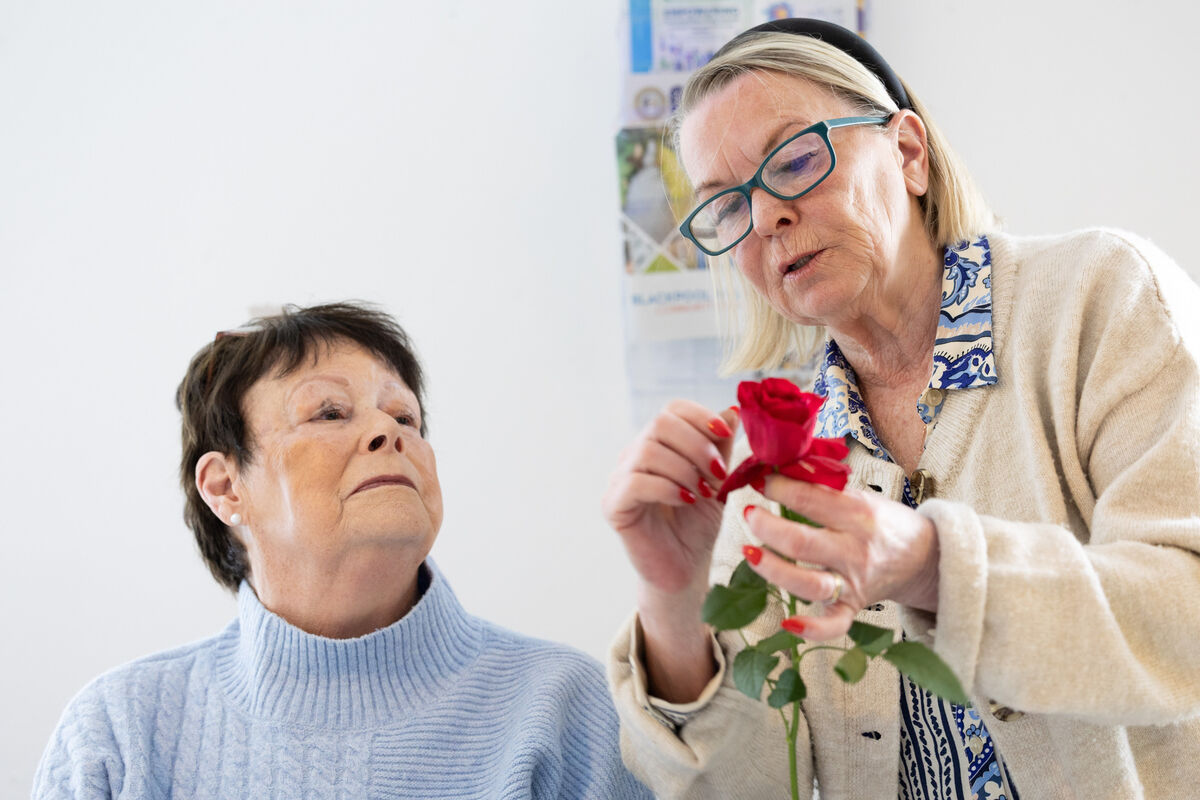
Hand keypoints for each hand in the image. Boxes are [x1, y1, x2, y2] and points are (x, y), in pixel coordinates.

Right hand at [604, 401, 739, 701]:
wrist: (684, 571)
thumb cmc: (697, 527)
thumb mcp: (717, 481)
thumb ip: (720, 448)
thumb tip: (733, 410)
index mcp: (658, 444)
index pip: (672, 409)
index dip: (700, 416)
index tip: (725, 435)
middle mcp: (633, 456)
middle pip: (660, 424)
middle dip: (697, 445)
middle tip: (718, 473)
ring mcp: (619, 479)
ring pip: (648, 450)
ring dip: (685, 469)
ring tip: (703, 492)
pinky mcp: (613, 505)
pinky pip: (635, 482)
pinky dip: (667, 487)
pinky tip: (686, 501)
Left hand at [744, 474, 939, 640]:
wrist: (927, 558)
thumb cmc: (886, 523)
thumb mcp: (863, 496)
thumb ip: (826, 488)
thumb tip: (783, 468)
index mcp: (858, 514)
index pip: (810, 500)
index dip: (779, 489)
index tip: (761, 481)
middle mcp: (855, 550)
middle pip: (801, 542)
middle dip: (767, 527)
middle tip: (749, 513)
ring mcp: (853, 582)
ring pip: (808, 583)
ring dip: (773, 569)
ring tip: (749, 552)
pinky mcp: (853, 607)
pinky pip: (833, 625)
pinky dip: (812, 628)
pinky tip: (787, 623)